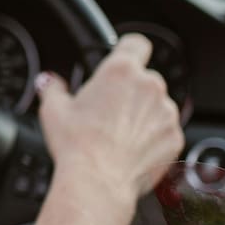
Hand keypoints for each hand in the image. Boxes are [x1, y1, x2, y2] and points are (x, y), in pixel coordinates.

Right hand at [36, 33, 183, 202]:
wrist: (98, 182)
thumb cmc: (77, 144)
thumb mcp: (53, 109)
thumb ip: (53, 87)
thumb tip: (49, 82)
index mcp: (120, 70)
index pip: (136, 43)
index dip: (127, 51)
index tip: (120, 61)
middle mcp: (149, 86)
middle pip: (144, 78)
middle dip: (130, 91)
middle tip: (107, 110)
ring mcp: (166, 112)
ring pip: (156, 105)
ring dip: (142, 114)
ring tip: (118, 134)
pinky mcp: (175, 137)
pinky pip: (165, 130)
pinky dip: (153, 137)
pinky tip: (130, 149)